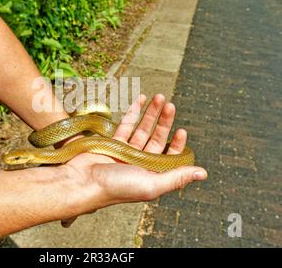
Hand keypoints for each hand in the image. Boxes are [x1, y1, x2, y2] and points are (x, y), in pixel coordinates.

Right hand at [60, 94, 206, 226]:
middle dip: (164, 121)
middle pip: (156, 138)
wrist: (82, 182)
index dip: (177, 143)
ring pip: (142, 129)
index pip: (169, 156)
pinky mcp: (112, 142)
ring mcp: (126, 152)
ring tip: (159, 97)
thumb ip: (177, 178)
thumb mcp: (151, 185)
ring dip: (150, 113)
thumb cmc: (116, 188)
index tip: (181, 130)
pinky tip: (140, 100)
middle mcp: (140, 164)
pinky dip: (133, 112)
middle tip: (170, 104)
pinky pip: (126, 125)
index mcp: (151, 175)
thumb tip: (203, 173)